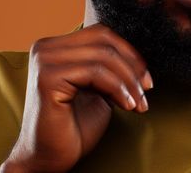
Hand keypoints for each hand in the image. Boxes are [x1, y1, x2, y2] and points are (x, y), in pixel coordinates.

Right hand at [0, 23, 152, 172]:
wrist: (51, 157)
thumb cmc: (76, 124)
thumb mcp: (99, 86)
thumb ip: (110, 65)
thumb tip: (140, 55)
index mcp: (56, 45)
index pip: (102, 33)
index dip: (129, 53)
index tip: (146, 78)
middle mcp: (46, 47)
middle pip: (105, 41)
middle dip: (132, 66)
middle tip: (146, 89)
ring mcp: (44, 61)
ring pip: (103, 56)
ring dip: (129, 81)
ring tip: (138, 103)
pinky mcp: (48, 78)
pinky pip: (96, 73)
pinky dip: (118, 89)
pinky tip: (127, 106)